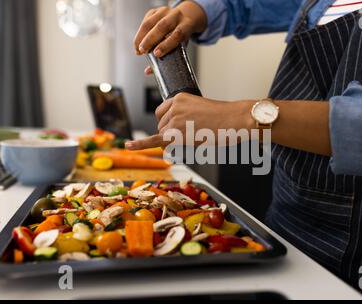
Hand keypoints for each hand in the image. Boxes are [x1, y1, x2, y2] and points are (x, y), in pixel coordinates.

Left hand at [126, 93, 254, 149]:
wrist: (233, 119)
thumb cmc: (223, 117)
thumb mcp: (200, 109)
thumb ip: (185, 116)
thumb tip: (178, 132)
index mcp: (178, 98)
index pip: (162, 113)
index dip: (168, 123)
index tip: (177, 128)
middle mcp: (172, 108)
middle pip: (162, 126)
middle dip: (172, 134)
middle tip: (192, 135)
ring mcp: (173, 120)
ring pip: (163, 137)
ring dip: (174, 142)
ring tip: (195, 138)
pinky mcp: (176, 134)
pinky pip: (154, 141)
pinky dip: (140, 145)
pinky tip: (128, 147)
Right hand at [134, 1, 206, 57]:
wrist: (185, 18)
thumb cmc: (181, 36)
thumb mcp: (180, 47)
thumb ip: (167, 58)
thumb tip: (148, 72)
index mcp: (186, 26)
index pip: (176, 35)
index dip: (166, 45)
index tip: (156, 54)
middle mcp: (177, 16)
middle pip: (162, 27)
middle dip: (150, 40)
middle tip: (142, 51)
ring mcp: (165, 11)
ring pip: (150, 22)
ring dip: (141, 36)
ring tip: (138, 48)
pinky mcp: (156, 10)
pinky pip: (145, 20)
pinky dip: (140, 32)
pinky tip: (138, 41)